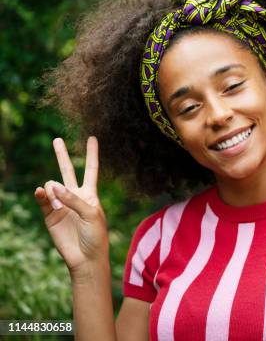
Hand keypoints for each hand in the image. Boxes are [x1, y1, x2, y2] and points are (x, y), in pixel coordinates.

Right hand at [34, 136, 108, 275]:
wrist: (85, 257)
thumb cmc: (95, 235)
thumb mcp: (91, 214)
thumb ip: (74, 199)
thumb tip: (53, 187)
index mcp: (90, 194)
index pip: (91, 169)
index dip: (92, 154)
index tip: (92, 138)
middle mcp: (75, 196)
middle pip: (68, 171)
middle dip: (62, 155)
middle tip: (57, 140)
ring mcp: (61, 204)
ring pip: (52, 185)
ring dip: (54, 190)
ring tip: (59, 204)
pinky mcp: (49, 214)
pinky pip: (42, 199)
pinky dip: (42, 194)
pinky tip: (41, 192)